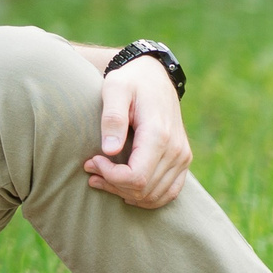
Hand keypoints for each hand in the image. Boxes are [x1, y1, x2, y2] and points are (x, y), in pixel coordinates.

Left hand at [84, 55, 191, 208]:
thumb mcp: (115, 88)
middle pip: (143, 190)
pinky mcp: (182, 161)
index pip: (136, 177)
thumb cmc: (130, 81)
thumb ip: (112, 118)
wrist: (154, 76)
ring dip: (124, 192)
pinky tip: (122, 187)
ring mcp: (182, 158)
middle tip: (91, 166)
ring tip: (100, 176)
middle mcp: (176, 150)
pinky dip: (144, 197)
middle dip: (112, 184)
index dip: (110, 176)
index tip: (91, 161)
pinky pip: (168, 193)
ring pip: (154, 196)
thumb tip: (110, 151)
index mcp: (159, 135)